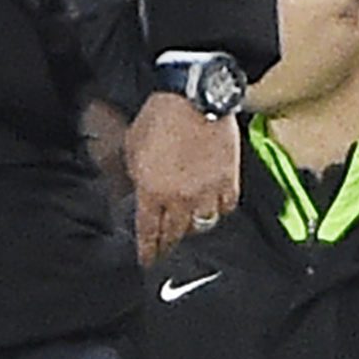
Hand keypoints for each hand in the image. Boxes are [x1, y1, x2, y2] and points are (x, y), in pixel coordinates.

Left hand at [124, 92, 239, 265]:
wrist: (193, 97)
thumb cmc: (158, 116)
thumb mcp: (131, 146)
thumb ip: (133, 176)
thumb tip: (133, 192)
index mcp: (151, 192)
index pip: (148, 232)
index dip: (147, 251)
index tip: (147, 261)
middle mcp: (179, 199)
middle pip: (174, 233)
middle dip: (168, 245)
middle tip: (167, 251)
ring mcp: (206, 192)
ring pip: (202, 225)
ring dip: (193, 228)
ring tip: (190, 228)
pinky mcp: (228, 180)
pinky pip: (226, 207)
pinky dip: (220, 210)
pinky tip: (216, 209)